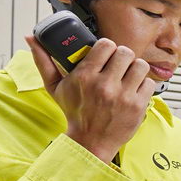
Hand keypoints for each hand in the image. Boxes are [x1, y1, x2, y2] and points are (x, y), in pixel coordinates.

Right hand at [25, 34, 154, 162]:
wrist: (90, 142)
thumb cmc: (74, 113)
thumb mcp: (55, 87)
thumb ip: (43, 62)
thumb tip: (31, 38)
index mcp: (85, 76)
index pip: (106, 45)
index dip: (108, 47)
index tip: (106, 53)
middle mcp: (105, 85)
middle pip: (126, 52)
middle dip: (122, 56)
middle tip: (118, 64)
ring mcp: (124, 96)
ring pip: (140, 65)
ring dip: (135, 68)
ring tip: (127, 75)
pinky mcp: (138, 106)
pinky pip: (149, 83)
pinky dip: (143, 85)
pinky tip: (134, 89)